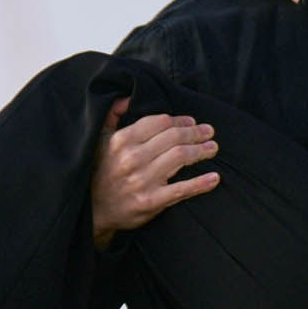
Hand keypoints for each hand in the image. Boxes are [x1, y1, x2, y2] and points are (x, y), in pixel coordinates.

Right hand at [91, 97, 220, 246]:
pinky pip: (181, 190)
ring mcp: (142, 180)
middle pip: (174, 137)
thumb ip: (112, 114)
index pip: (159, 122)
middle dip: (196, 133)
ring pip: (180, 157)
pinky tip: (214, 178)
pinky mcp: (150, 202)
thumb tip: (129, 97)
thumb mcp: (99, 139)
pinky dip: (201, 183)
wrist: (93, 210)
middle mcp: (132, 158)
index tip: (191, 122)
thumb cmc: (100, 172)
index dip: (180, 120)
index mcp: (121, 140)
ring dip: (201, 150)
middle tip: (209, 131)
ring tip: (212, 148)